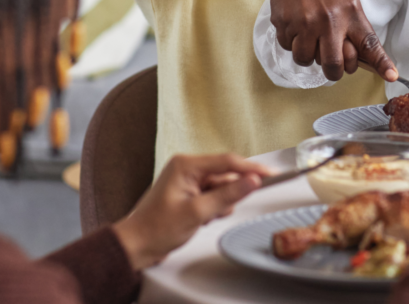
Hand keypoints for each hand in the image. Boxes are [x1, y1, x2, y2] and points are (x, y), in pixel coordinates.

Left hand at [113, 154, 271, 269]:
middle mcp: (188, 168)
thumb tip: (252, 182)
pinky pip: (213, 195)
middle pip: (225, 175)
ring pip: (221, 187)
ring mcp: (188, 180)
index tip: (271, 173)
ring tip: (204, 218)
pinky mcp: (190, 193)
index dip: (251, 169)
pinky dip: (214, 208)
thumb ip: (227, 195)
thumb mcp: (197, 212)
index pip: (227, 161)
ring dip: (220, 204)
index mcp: (186, 164)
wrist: (137, 245)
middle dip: (228, 195)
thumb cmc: (157, 228)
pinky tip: (202, 219)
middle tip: (221, 209)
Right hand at [266, 0, 397, 82]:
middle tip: (332, 67)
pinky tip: (295, 24)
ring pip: (307, 60)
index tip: (391, 76)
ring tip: (309, 37)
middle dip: (333, 72)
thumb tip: (357, 53)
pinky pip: (288, 48)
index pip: (369, 44)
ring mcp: (306, 24)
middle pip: (334, 65)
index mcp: (350, 12)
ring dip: (308, 55)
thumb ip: (353, 23)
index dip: (382, 63)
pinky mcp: (286, 25)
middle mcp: (329, 21)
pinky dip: (291, 42)